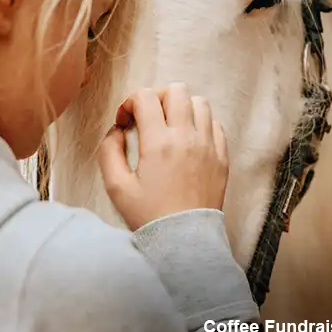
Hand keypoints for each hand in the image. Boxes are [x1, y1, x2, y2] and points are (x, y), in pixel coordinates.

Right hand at [98, 83, 228, 230]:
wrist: (184, 241)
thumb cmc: (149, 215)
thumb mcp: (116, 187)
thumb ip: (109, 151)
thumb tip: (117, 130)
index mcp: (159, 143)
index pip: (145, 97)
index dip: (129, 102)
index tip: (125, 122)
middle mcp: (187, 138)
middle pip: (176, 90)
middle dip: (156, 98)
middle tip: (148, 118)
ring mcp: (209, 145)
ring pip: (200, 102)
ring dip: (181, 107)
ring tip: (170, 126)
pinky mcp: (222, 156)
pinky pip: (215, 124)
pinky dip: (200, 124)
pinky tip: (188, 140)